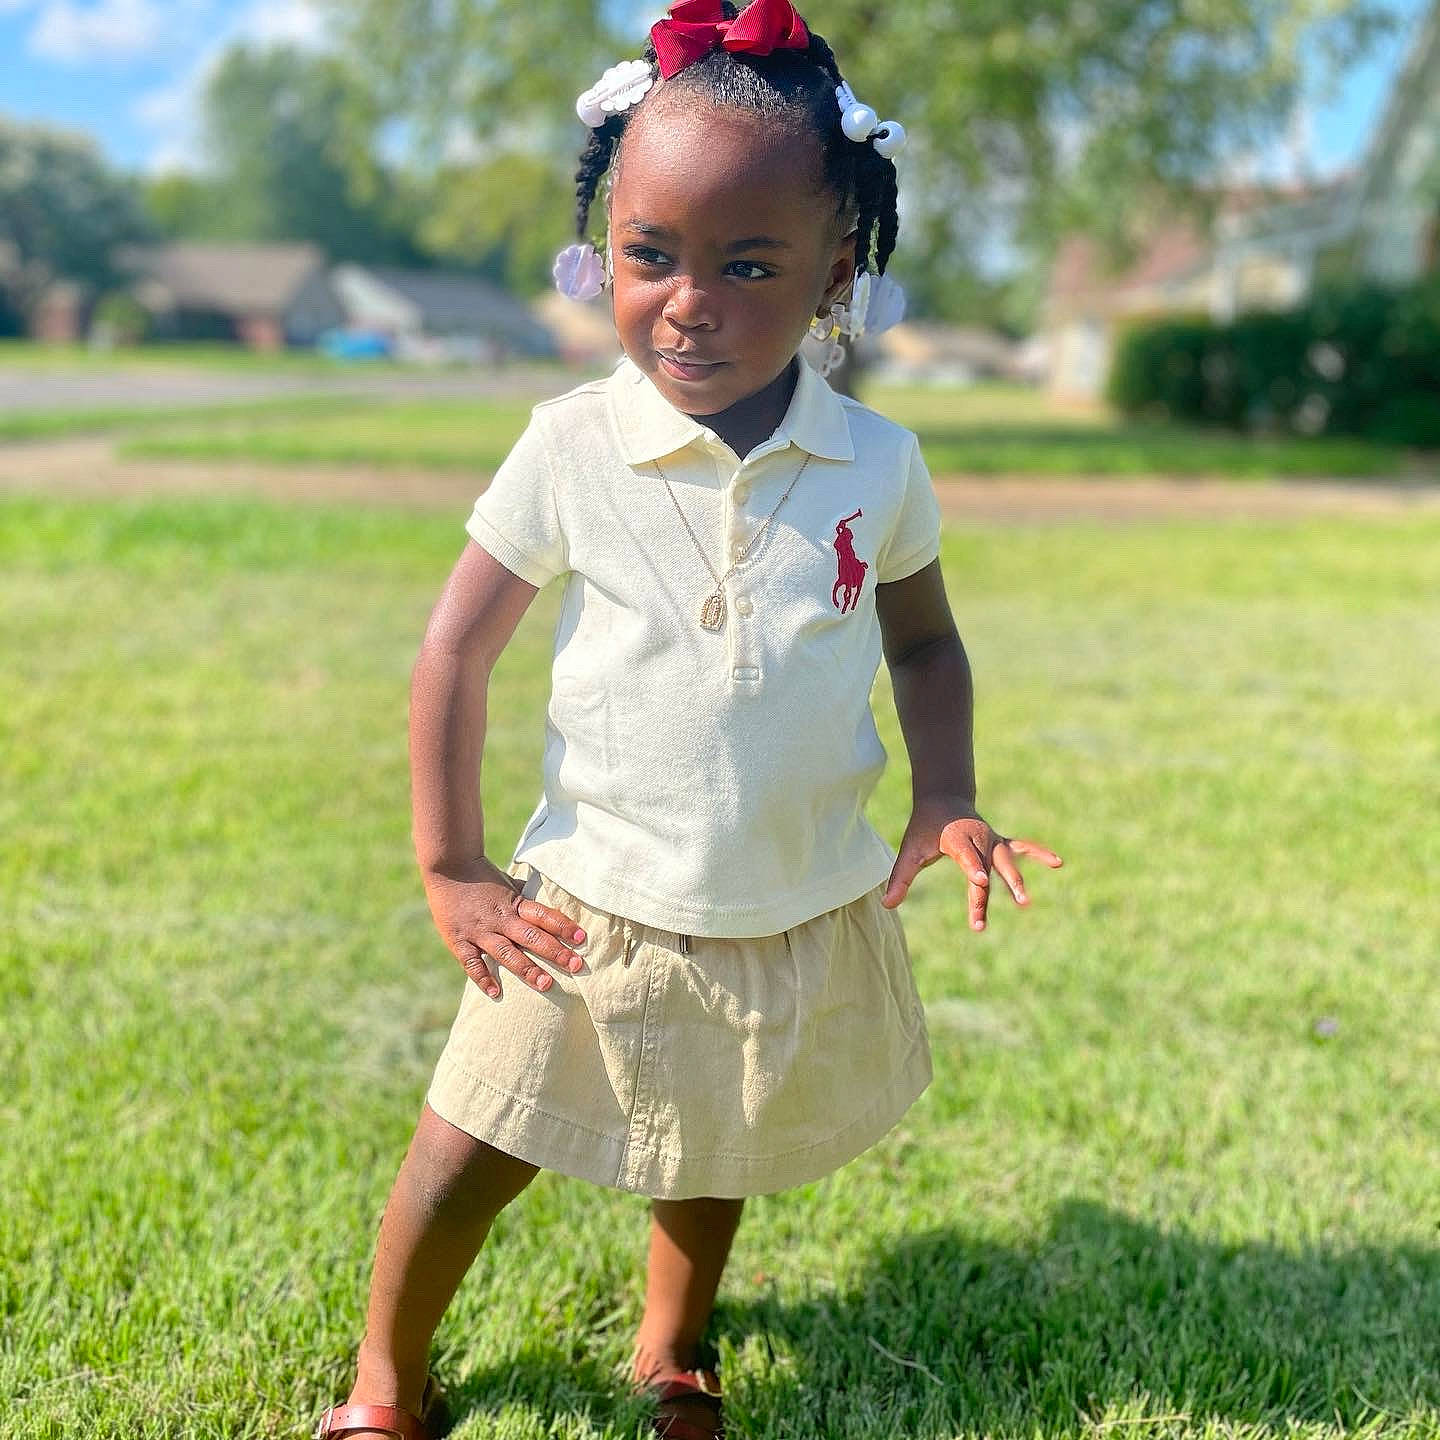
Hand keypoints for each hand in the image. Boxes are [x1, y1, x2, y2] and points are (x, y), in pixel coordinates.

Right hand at [423, 859, 586, 999]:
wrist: (447, 866)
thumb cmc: (482, 874)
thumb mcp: (508, 882)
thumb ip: (525, 897)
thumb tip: (548, 901)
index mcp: (514, 903)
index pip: (543, 915)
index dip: (563, 926)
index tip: (581, 938)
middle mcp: (500, 919)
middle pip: (532, 937)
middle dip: (555, 952)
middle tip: (575, 965)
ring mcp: (480, 931)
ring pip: (507, 953)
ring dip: (527, 969)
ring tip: (546, 984)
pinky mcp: (459, 941)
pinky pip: (473, 963)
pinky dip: (483, 978)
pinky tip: (496, 993)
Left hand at [881, 796, 1062, 930]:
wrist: (943, 799)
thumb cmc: (925, 828)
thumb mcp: (910, 850)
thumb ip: (900, 877)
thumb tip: (887, 904)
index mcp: (957, 838)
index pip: (966, 857)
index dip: (973, 869)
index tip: (980, 882)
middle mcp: (978, 838)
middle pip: (987, 866)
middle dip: (990, 890)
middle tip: (991, 915)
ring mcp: (992, 840)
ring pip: (1006, 862)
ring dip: (1015, 880)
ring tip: (1024, 902)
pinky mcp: (1001, 843)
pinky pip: (1022, 848)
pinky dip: (1039, 854)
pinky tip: (1058, 862)